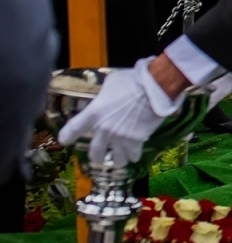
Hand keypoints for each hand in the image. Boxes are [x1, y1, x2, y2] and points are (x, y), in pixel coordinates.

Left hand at [57, 58, 174, 168]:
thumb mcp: (111, 83)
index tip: (65, 141)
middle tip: (98, 158)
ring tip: (120, 160)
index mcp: (94, 113)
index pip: (72, 129)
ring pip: (116, 158)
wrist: (154, 87)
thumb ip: (104, 95)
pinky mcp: (137, 140)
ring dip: (118, 160)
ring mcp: (120, 137)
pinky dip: (133, 156)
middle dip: (96, 157)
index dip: (66, 137)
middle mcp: (104, 129)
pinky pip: (133, 155)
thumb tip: (105, 97)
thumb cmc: (132, 81)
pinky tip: (134, 156)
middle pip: (95, 152)